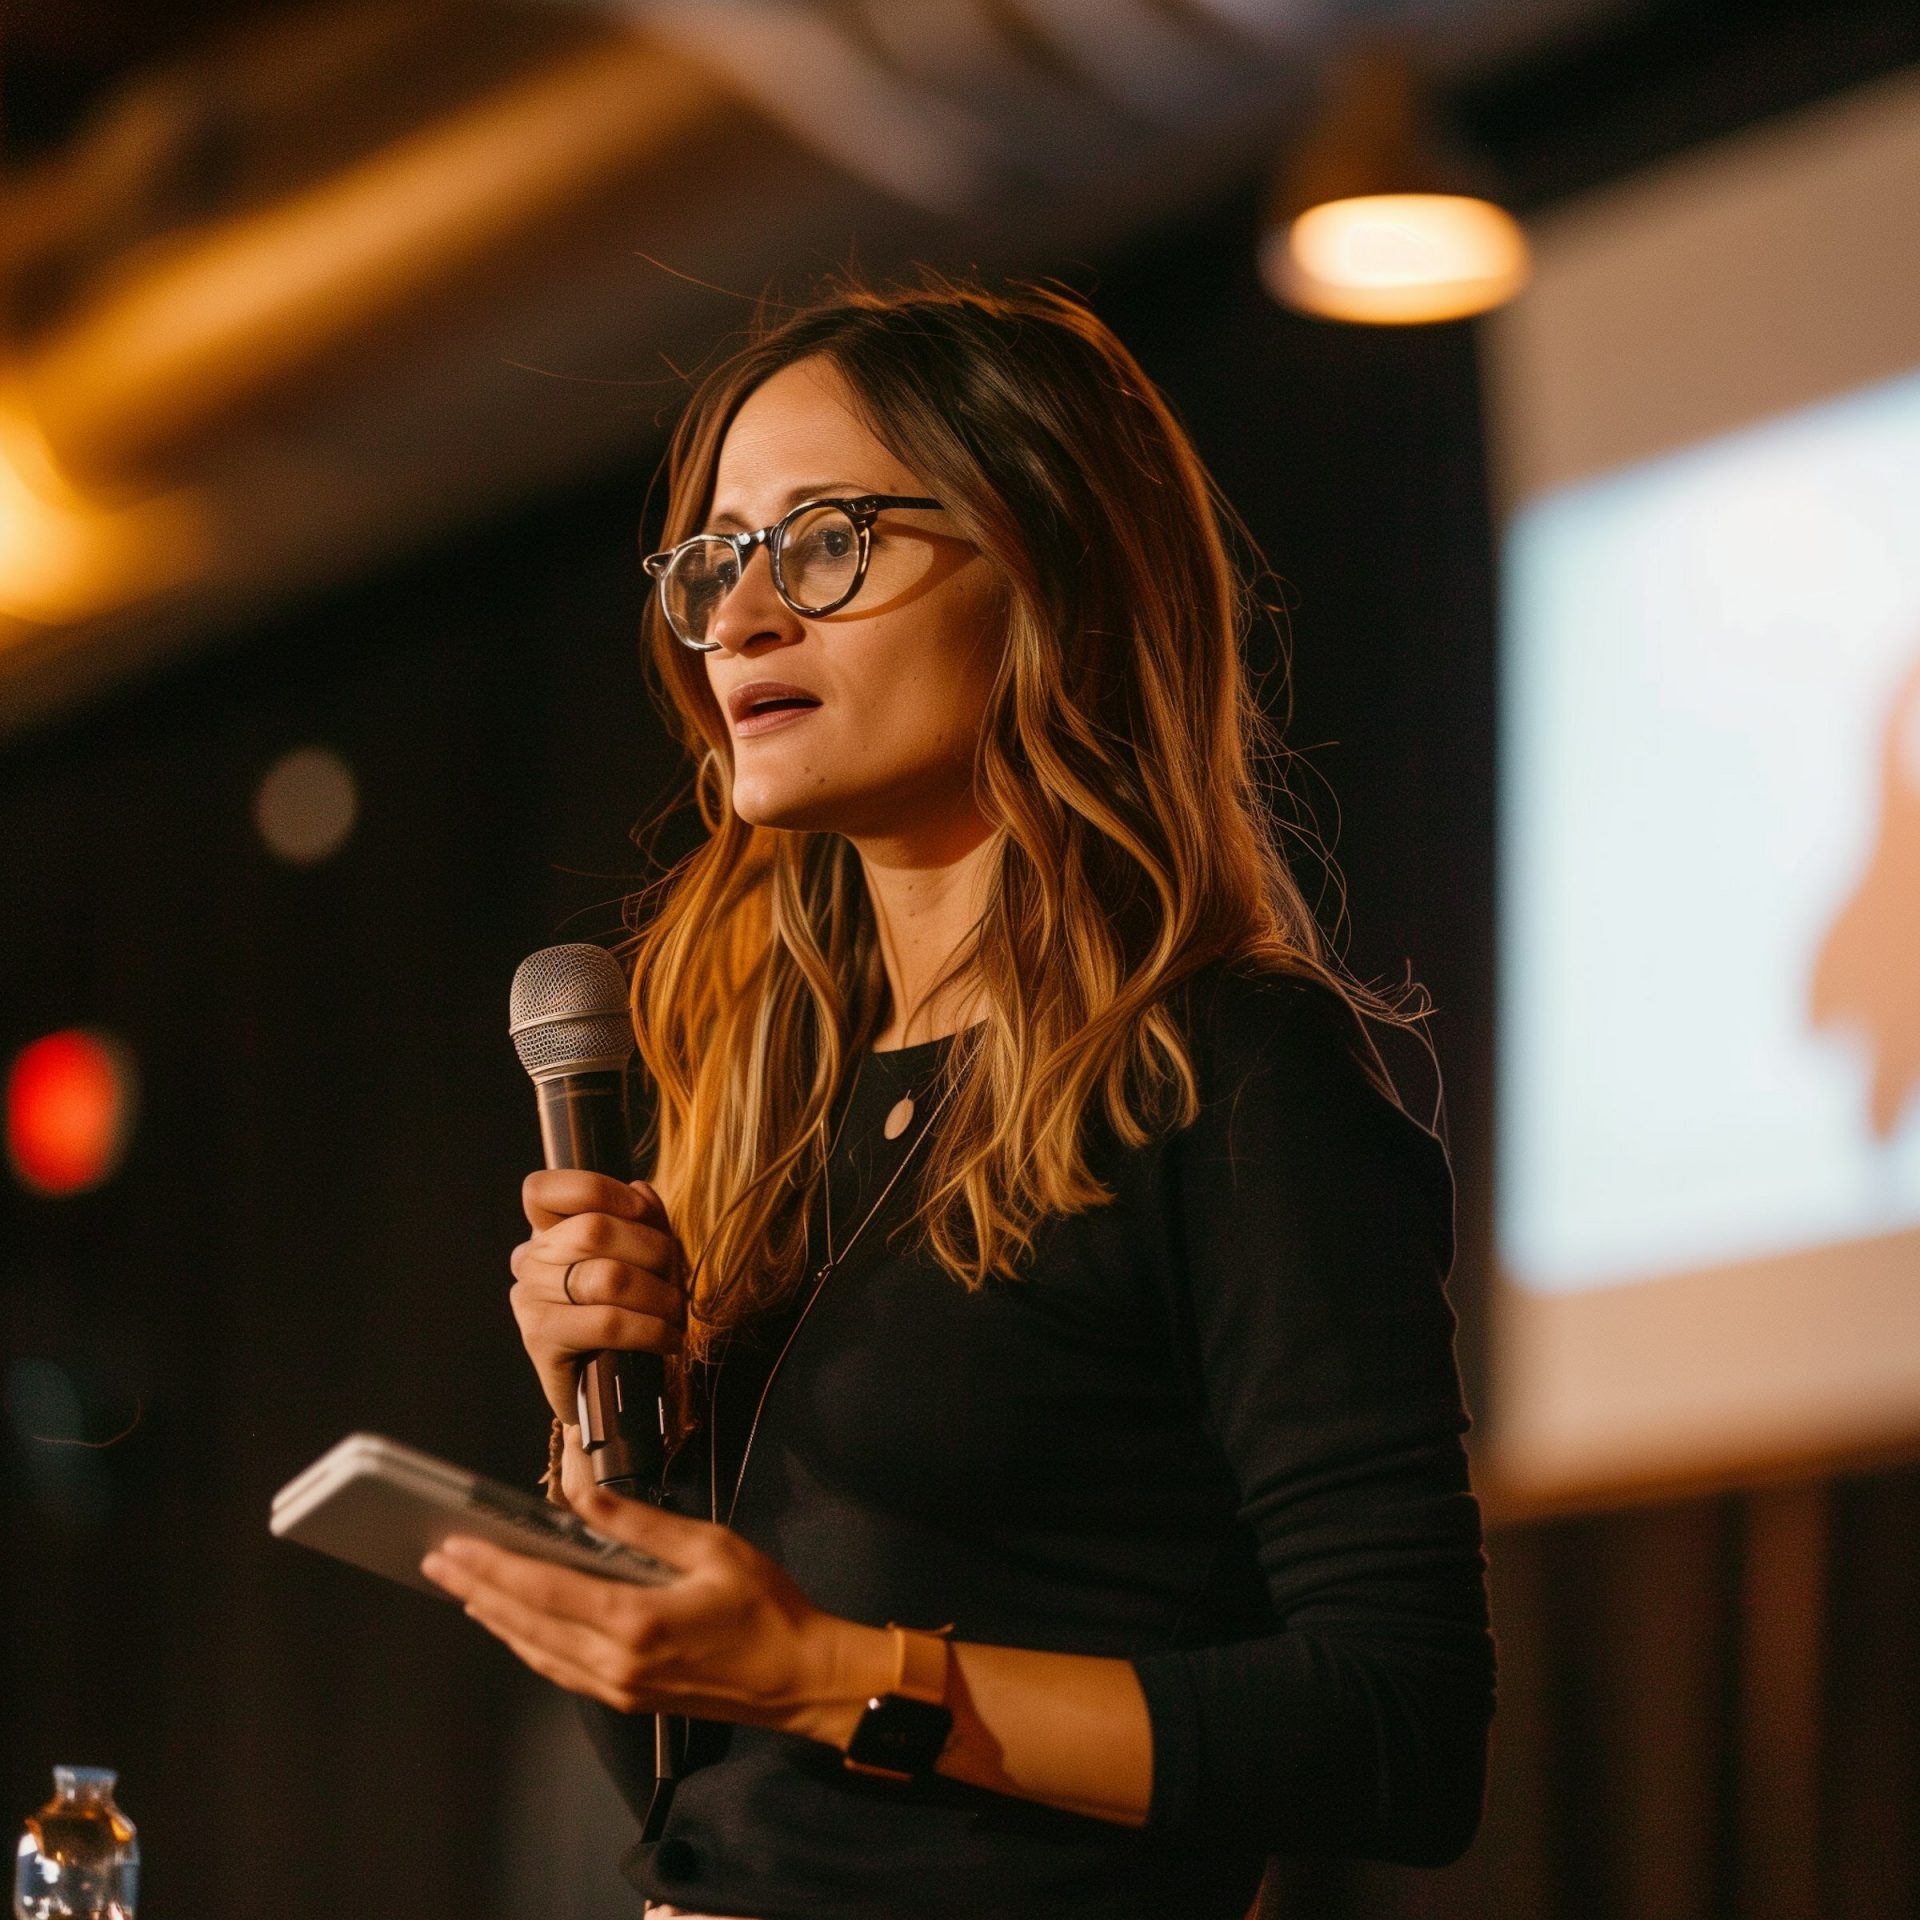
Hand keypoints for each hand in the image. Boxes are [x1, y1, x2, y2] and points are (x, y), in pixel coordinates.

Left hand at [419, 1478, 888, 1742]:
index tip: (452, 1547)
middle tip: (438, 1562)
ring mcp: (618, 1687)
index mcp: (635, 1620)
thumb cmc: (768, 1608)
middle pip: (526, 1622)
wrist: (801, 1679)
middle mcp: (615, 1661)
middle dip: (478, 1589)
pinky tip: (517, 1628)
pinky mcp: (628, 1698)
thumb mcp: (712, 1548)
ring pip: (537, 1650)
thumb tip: (582, 1500)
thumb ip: (642, 1525)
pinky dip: (528, 1643)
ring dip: (497, 1618)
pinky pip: (561, 1669)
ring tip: (464, 1590)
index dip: (491, 1566)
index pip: (542, 1589)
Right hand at [511, 1171, 687, 1422]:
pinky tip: (668, 1339)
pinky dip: (649, 1330)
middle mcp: (529, 1260)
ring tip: (676, 1312)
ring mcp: (529, 1299)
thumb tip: (641, 1193)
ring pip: (606, 1277)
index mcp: (546, 1231)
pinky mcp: (539, 1340)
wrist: (609, 1389)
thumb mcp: (641, 1256)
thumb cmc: (628, 1311)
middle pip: (593, 1229)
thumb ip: (642, 1220)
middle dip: (653, 1251)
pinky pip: (607, 1324)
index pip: (543, 1190)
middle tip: (676, 1278)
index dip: (598, 1190)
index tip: (640, 1211)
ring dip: (659, 1295)